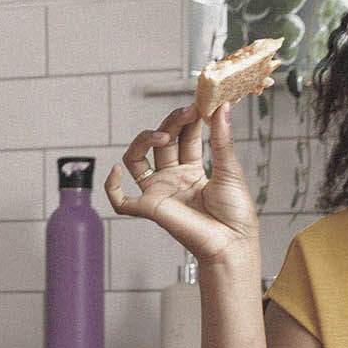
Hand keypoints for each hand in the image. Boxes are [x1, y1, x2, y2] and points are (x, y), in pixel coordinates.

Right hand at [105, 107, 259, 269]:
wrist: (232, 242)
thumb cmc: (235, 214)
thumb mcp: (230, 169)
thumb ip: (221, 139)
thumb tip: (221, 109)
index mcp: (192, 170)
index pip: (184, 137)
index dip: (188, 120)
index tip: (198, 105)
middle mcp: (172, 178)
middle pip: (160, 142)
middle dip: (172, 123)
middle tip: (187, 112)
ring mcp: (159, 192)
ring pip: (136, 159)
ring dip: (144, 141)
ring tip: (162, 134)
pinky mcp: (149, 208)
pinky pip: (120, 201)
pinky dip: (111, 186)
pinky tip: (116, 170)